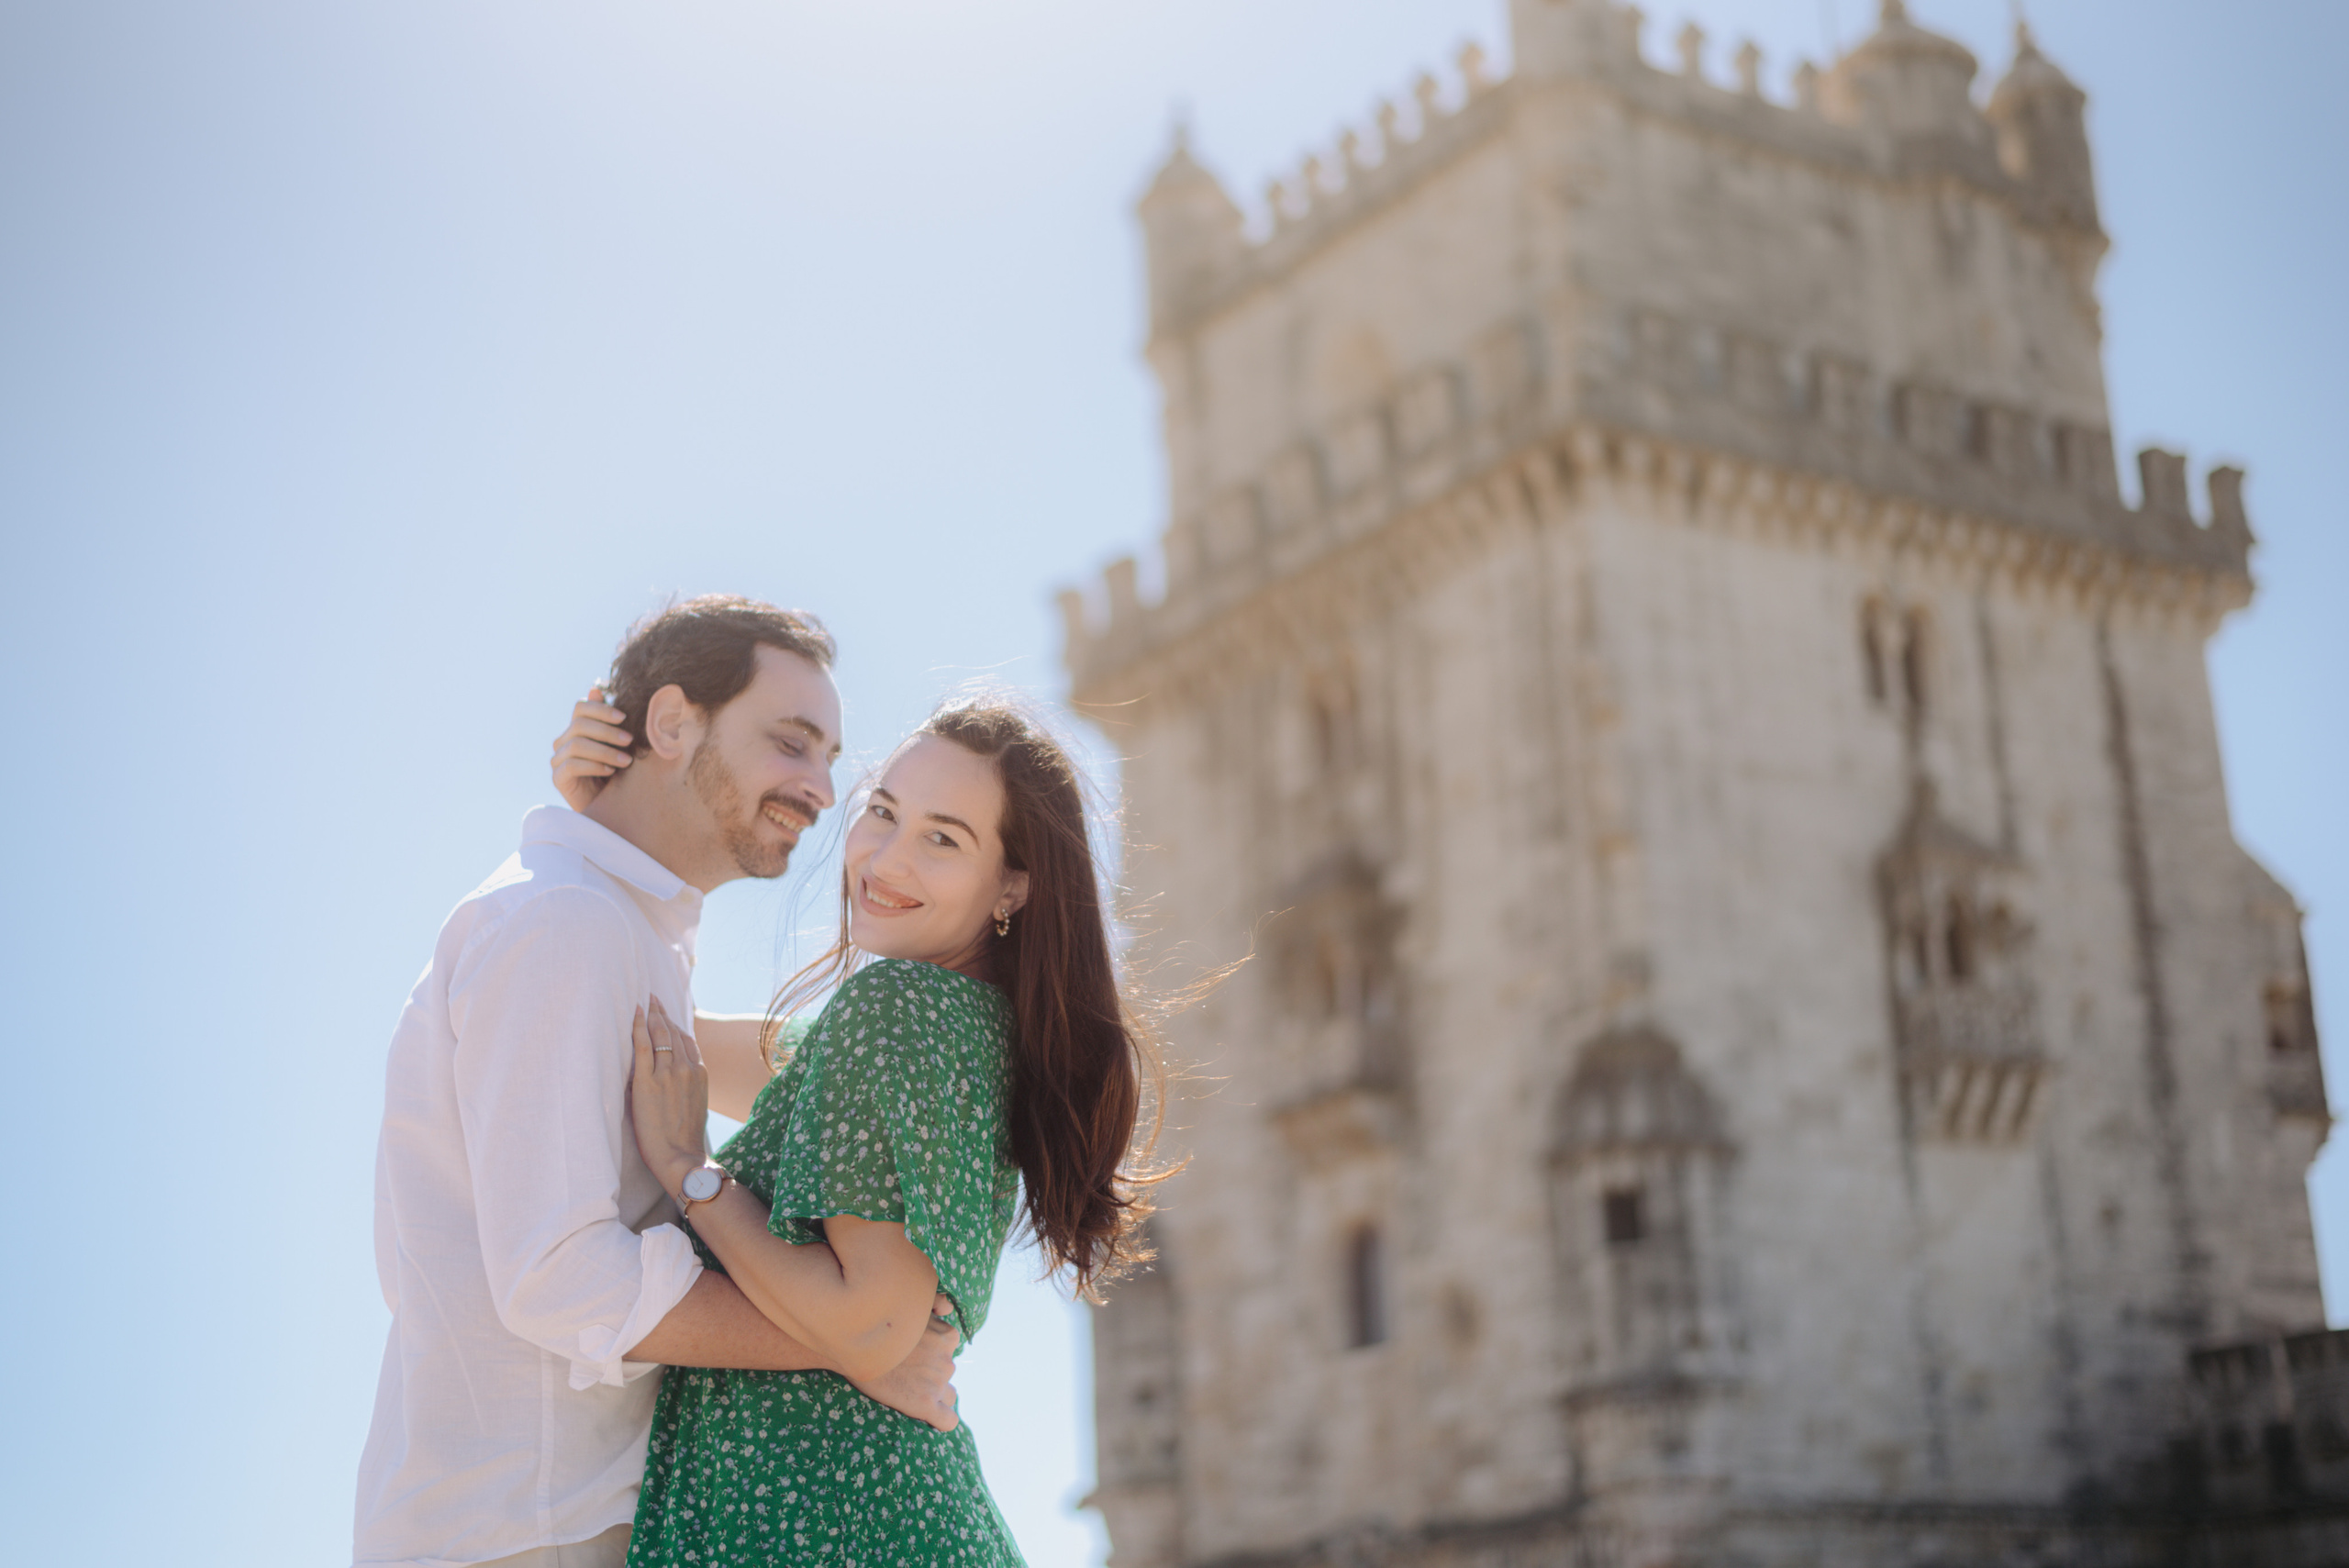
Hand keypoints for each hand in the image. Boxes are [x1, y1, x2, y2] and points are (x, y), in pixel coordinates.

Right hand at [553, 685, 634, 810]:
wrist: (611, 808)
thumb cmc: (619, 773)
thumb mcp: (620, 745)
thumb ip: (611, 721)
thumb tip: (595, 688)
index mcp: (577, 729)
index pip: (581, 708)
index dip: (601, 709)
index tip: (624, 717)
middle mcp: (563, 742)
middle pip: (579, 724)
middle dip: (607, 731)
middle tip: (630, 740)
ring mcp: (558, 760)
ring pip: (576, 744)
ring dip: (605, 751)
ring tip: (627, 761)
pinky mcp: (558, 778)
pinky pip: (571, 765)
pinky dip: (593, 765)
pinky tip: (610, 771)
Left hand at [630, 997, 709, 1197]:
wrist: (680, 1156)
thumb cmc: (685, 1138)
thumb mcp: (696, 1104)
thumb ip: (688, 1085)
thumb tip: (673, 1077)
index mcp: (700, 1074)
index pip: (687, 1040)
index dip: (676, 1025)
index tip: (667, 1014)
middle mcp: (686, 1068)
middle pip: (673, 1033)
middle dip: (663, 1013)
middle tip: (653, 998)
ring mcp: (668, 1073)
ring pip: (660, 1035)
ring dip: (652, 1015)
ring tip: (646, 1002)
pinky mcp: (648, 1081)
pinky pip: (643, 1046)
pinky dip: (639, 1026)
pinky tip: (636, 1014)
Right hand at [848, 1294, 962, 1431]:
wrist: (852, 1348)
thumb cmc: (878, 1326)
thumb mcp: (910, 1306)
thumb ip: (934, 1302)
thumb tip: (949, 1307)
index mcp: (947, 1336)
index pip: (950, 1349)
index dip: (932, 1353)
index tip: (913, 1355)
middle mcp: (946, 1360)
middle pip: (946, 1372)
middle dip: (931, 1373)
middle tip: (905, 1372)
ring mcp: (937, 1383)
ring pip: (948, 1394)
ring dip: (933, 1394)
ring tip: (908, 1391)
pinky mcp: (925, 1404)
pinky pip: (948, 1420)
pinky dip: (942, 1419)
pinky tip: (927, 1416)